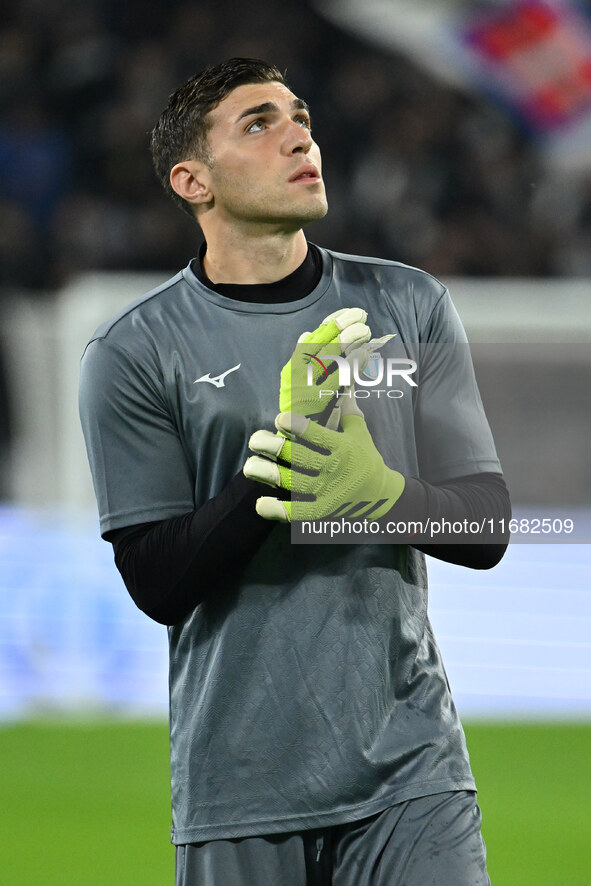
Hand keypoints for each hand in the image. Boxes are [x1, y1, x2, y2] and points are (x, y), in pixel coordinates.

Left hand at [243, 401, 404, 522]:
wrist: (381, 497)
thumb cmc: (367, 460)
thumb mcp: (361, 433)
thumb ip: (347, 411)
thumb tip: (342, 385)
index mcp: (343, 448)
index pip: (317, 435)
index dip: (297, 426)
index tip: (279, 419)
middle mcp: (334, 469)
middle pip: (299, 457)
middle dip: (274, 447)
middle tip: (255, 440)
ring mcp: (327, 492)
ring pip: (293, 482)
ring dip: (269, 474)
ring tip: (249, 466)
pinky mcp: (322, 511)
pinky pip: (298, 513)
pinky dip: (279, 510)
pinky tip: (261, 504)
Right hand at [279, 308, 370, 422]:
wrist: (292, 443)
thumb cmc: (305, 413)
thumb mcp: (305, 383)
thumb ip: (313, 362)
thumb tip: (307, 334)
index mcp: (296, 364)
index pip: (315, 335)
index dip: (333, 321)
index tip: (349, 313)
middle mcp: (297, 371)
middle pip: (321, 341)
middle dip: (343, 326)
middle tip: (361, 317)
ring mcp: (304, 384)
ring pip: (329, 354)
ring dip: (349, 340)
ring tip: (365, 331)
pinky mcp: (313, 399)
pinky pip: (337, 377)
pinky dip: (352, 364)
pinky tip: (363, 354)